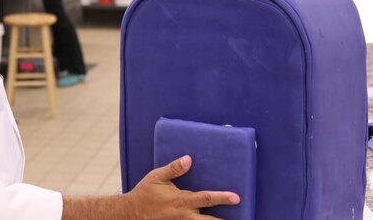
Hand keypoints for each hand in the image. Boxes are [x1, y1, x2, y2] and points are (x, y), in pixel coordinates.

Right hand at [124, 155, 239, 219]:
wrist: (131, 213)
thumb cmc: (145, 193)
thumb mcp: (157, 176)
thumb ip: (174, 168)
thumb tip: (188, 159)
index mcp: (181, 200)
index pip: (206, 198)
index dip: (222, 198)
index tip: (236, 197)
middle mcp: (184, 215)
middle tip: (242, 219)